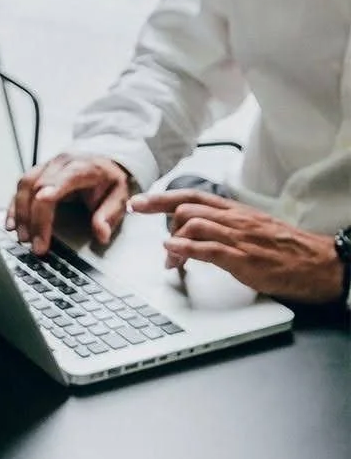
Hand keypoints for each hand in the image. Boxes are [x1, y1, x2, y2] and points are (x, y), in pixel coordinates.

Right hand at [6, 154, 132, 254]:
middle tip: (36, 245)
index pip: (63, 178)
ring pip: (25, 185)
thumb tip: (101, 234)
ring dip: (20, 213)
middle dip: (35, 218)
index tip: (42, 203)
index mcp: (83, 168)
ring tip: (22, 237)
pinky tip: (11, 225)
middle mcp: (61, 164)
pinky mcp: (37, 174)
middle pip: (39, 187)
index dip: (51, 191)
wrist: (104, 160)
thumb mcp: (119, 196)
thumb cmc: (109, 180)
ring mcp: (46, 167)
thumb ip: (109, 215)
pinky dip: (13, 207)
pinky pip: (19, 188)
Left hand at [131, 189, 344, 303]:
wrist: (318, 262)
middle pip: (186, 207)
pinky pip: (208, 249)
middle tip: (148, 231)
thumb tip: (198, 234)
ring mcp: (239, 238)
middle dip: (159, 217)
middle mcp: (234, 220)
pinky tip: (174, 253)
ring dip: (173, 241)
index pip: (193, 196)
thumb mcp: (253, 231)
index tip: (140, 203)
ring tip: (169, 259)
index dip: (162, 198)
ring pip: (194, 223)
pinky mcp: (243, 258)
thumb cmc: (286, 249)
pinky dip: (185, 249)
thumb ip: (226, 229)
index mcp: (236, 212)